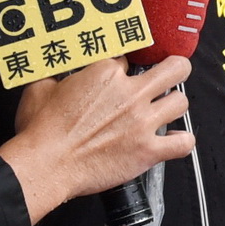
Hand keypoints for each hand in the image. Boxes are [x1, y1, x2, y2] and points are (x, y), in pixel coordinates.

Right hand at [0, 55, 196, 222]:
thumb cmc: (41, 130)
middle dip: (175, 69)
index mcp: (106, 74)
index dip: (124, 69)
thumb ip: (57, 72)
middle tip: (170, 74)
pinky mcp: (147, 151)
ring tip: (165, 110)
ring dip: (174, 105)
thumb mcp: (41, 87)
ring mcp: (142, 123)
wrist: (45, 165)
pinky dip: (181, 142)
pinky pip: (183, 144)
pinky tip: (173, 140)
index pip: (128, 61)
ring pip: (181, 102)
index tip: (121, 76)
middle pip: (174, 69)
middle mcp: (130, 95)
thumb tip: (59, 68)